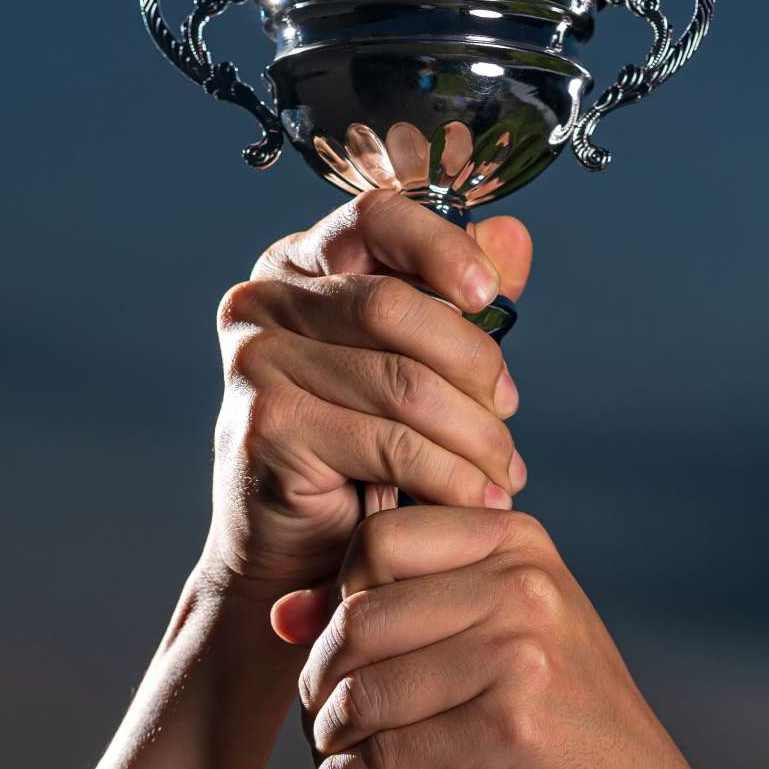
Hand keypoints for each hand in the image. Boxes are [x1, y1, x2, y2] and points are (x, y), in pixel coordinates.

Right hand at [204, 191, 534, 595]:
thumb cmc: (355, 451)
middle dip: (473, 364)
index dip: (441, 245)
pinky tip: (476, 501)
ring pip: (403, 381)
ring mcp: (255, 362)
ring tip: (503, 473)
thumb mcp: (412, 364)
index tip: (490, 293)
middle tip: (508, 413)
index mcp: (299, 265)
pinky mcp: (265, 427)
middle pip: (394, 305)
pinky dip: (449, 476)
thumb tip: (514, 235)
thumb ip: (456, 301)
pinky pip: (388, 442)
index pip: (374, 216)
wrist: (294, 553)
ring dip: (474, 434)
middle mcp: (262, 300)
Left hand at [277, 505, 711, 768]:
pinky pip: (390, 752)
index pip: (377, 540)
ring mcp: (519, 653)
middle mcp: (521, 584)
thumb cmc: (555, 717)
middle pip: (360, 616)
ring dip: (331, 738)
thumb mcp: (494, 634)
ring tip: (333, 760)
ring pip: (366, 688)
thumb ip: (400, 609)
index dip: (336, 598)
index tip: (335, 650)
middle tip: (321, 721)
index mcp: (515, 542)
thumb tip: (281, 615)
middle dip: (321, 679)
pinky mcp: (510, 727)